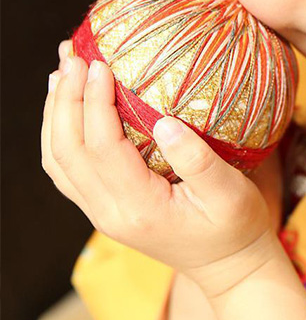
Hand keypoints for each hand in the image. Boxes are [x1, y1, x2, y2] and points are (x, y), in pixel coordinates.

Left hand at [42, 44, 282, 297]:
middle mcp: (110, 213)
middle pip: (66, 152)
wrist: (229, 266)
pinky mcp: (105, 208)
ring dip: (54, 114)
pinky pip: (67, 169)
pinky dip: (60, 134)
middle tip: (71, 54)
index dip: (95, 102)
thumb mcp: (231, 194)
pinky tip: (69, 107)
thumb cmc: (236, 227)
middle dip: (64, 99)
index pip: (102, 148)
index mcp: (139, 207)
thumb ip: (199, 161)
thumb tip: (165, 123)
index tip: (99, 63)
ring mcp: (102, 213)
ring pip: (58, 161)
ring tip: (61, 71)